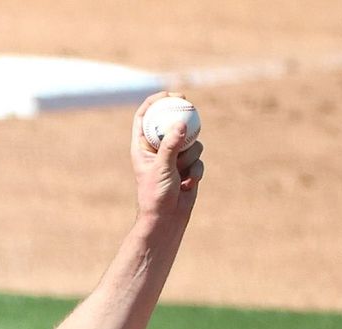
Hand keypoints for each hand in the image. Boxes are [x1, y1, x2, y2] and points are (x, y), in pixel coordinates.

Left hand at [131, 92, 203, 223]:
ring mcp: (175, 158)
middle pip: (171, 123)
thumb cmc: (155, 195)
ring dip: (190, 155)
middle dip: (181, 114)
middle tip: (188, 103)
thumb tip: (181, 122)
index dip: (155, 102)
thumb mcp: (162, 168)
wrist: (166, 220)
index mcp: (143, 147)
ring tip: (181, 172)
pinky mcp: (188, 168)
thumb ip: (171, 145)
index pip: (145, 117)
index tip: (169, 94)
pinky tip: (189, 184)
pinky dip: (196, 170)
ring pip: (190, 141)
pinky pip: (198, 159)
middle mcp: (158, 150)